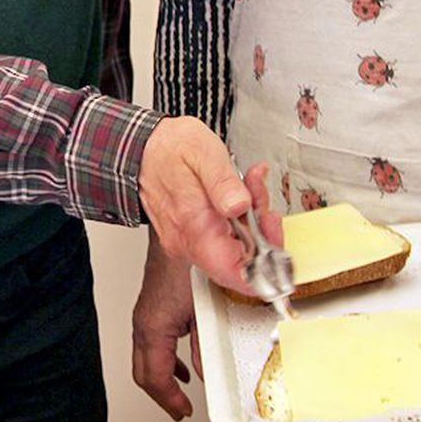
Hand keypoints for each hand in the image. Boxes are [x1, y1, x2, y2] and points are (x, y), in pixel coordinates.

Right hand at [131, 239, 205, 420]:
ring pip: (145, 358)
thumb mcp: (205, 309)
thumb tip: (212, 369)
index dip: (169, 400)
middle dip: (161, 395)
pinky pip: (151, 343)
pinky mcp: (152, 307)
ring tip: (181, 390)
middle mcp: (144, 323)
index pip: (153, 378)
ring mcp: (146, 315)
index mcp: (153, 328)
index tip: (182, 411)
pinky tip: (181, 361)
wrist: (176, 229)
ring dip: (163, 377)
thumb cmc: (187, 259)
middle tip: (178, 408)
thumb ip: (207, 343)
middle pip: (144, 373)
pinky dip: (165, 359)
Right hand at [136, 116, 277, 295]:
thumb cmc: (169, 148)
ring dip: (251, 221)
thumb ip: (224, 183)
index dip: (263, 271)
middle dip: (262, 232)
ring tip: (250, 185)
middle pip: (240, 261)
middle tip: (263, 201)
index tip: (278, 252)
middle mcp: (188, 243)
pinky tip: (239, 193)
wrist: (142, 147)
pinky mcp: (192, 235)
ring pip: (235, 247)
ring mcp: (189, 241)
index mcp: (193, 228)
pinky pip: (223, 237)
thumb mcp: (204, 154)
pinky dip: (238, 218)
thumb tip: (241, 207)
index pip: (233, 274)